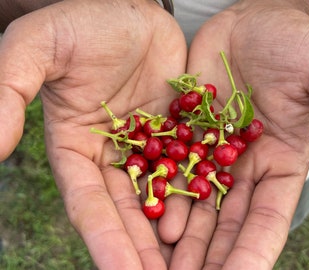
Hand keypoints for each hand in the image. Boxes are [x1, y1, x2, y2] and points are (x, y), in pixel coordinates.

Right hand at [0, 0, 186, 268]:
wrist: (130, 7)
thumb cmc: (84, 22)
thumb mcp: (38, 49)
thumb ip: (9, 92)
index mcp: (77, 149)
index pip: (90, 204)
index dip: (105, 240)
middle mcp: (113, 156)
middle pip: (129, 212)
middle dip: (144, 251)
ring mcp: (149, 147)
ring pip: (162, 198)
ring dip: (175, 235)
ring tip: (194, 268)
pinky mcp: (179, 133)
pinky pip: (191, 169)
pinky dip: (200, 197)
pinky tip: (215, 224)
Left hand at [169, 0, 308, 268]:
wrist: (247, 21)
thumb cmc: (290, 41)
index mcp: (279, 163)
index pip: (265, 220)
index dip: (251, 252)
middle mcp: (242, 168)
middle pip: (225, 224)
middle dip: (208, 257)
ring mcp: (210, 153)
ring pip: (194, 205)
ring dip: (181, 236)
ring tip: (162, 263)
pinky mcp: (183, 136)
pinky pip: (170, 172)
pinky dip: (160, 197)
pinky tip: (148, 219)